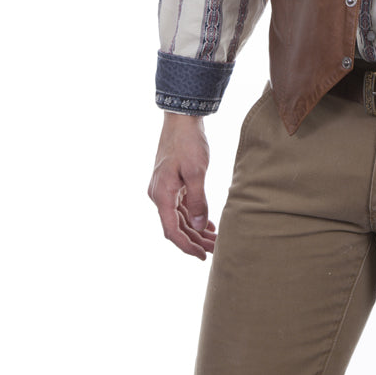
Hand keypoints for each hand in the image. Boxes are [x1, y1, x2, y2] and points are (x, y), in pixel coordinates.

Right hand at [148, 113, 216, 259]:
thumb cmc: (188, 143)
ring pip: (180, 217)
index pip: (172, 231)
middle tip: (216, 250)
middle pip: (176, 226)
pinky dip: (194, 216)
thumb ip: (197, 201)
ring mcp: (164, 189)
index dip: (187, 246)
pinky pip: (181, 206)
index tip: (203, 256)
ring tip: (215, 240)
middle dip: (195, 240)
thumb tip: (198, 227)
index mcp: (161, 195)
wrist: (181, 119)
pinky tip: (208, 224)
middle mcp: (159, 195)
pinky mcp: (171, 182)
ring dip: (196, 229)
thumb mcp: (196, 172)